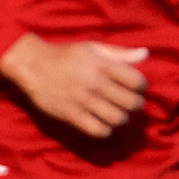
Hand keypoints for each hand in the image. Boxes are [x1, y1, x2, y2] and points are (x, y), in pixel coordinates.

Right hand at [0, 33, 148, 137]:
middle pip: (131, 103)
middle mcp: (94, 82)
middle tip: (127, 104)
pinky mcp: (71, 114)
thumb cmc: (64, 55)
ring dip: (120, 118)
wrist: (32, 65)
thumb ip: (119, 53)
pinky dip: (105, 130)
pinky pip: (99, 131)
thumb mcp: (91, 48)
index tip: (134, 88)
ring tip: (114, 114)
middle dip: (134, 105)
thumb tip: (145, 54)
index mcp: (101, 64)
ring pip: (118, 119)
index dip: (140, 86)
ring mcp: (83, 100)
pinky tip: (101, 123)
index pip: (137, 81)